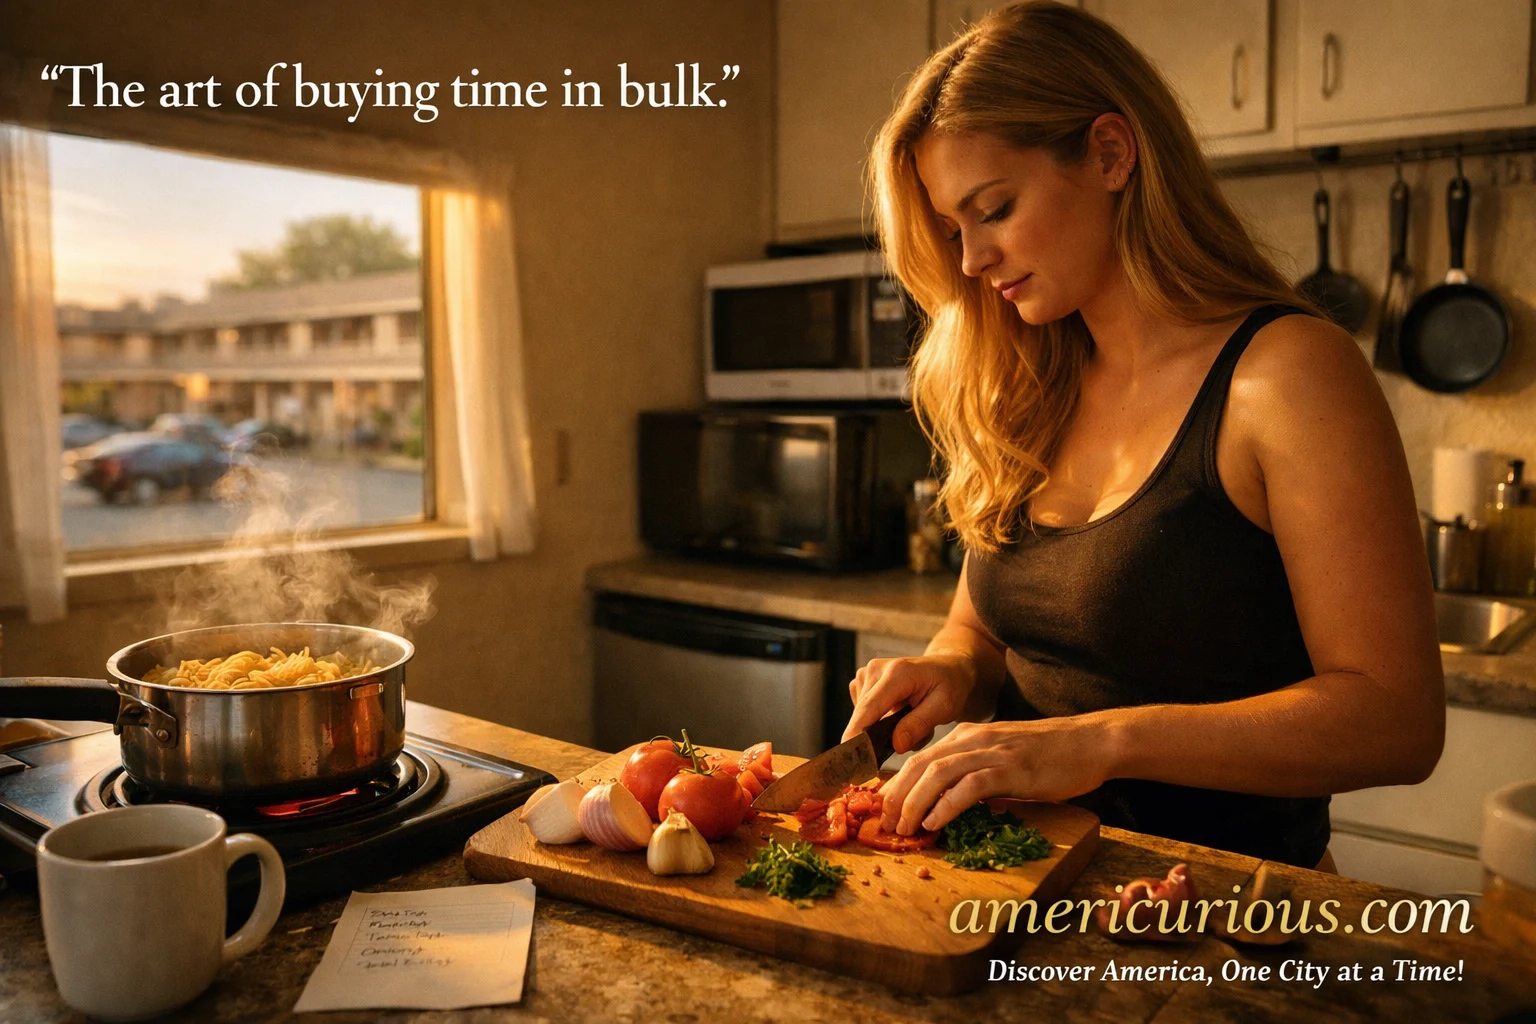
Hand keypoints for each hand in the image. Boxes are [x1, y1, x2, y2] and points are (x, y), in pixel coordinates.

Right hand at [842, 653, 981, 753]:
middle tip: (911, 739)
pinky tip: (897, 715)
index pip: (869, 708)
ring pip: (861, 717)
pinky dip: (877, 720)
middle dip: (878, 737)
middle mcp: (876, 669)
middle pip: (862, 716)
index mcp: (897, 673)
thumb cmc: (949, 685)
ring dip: (881, 729)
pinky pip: (862, 712)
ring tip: (909, 722)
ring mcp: (867, 674)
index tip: (850, 760)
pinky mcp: (863, 681)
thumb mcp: (945, 706)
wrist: (947, 668)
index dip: (857, 735)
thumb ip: (920, 724)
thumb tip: (896, 744)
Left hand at [878, 716, 1118, 834]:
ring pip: (936, 774)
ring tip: (904, 828)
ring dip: (914, 803)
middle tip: (886, 824)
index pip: (920, 759)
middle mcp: (972, 739)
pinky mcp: (1009, 768)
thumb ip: (977, 776)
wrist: (1090, 742)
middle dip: (896, 796)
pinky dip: (946, 805)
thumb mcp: (1003, 760)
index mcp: (967, 736)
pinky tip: (935, 823)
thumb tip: (955, 804)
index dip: (897, 786)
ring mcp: (991, 752)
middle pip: (919, 765)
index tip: (886, 811)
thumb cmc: (1051, 755)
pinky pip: (968, 787)